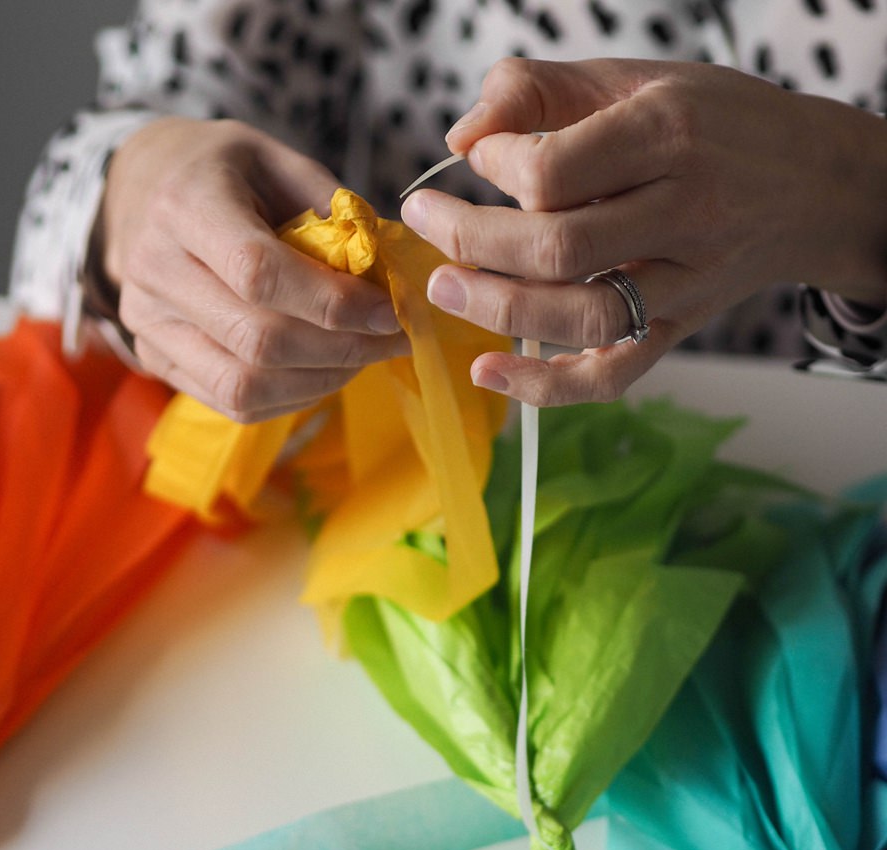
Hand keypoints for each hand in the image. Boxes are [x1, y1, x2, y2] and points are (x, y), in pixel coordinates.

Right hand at [94, 118, 406, 422]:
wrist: (140, 191)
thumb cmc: (221, 173)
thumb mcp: (274, 159)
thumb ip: (328, 208)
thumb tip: (388, 271)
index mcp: (185, 204)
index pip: (259, 273)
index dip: (332, 302)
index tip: (389, 311)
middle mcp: (155, 268)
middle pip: (258, 339)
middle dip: (341, 349)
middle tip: (391, 340)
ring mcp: (148, 322)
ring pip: (245, 385)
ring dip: (320, 381)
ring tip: (361, 357)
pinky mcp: (155, 358)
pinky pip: (233, 403)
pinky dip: (291, 397)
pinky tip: (323, 373)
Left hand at [400, 57, 886, 405]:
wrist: (810, 184)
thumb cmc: (714, 124)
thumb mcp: (633, 77)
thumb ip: (541, 89)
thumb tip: (463, 137)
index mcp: (668, 135)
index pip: (555, 171)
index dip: (496, 166)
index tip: (478, 156)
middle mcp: (682, 213)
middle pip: (559, 249)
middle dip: (472, 240)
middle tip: (424, 221)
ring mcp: (683, 284)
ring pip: (582, 316)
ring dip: (498, 310)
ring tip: (442, 289)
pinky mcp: (676, 331)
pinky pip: (610, 376)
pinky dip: (545, 387)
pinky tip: (487, 374)